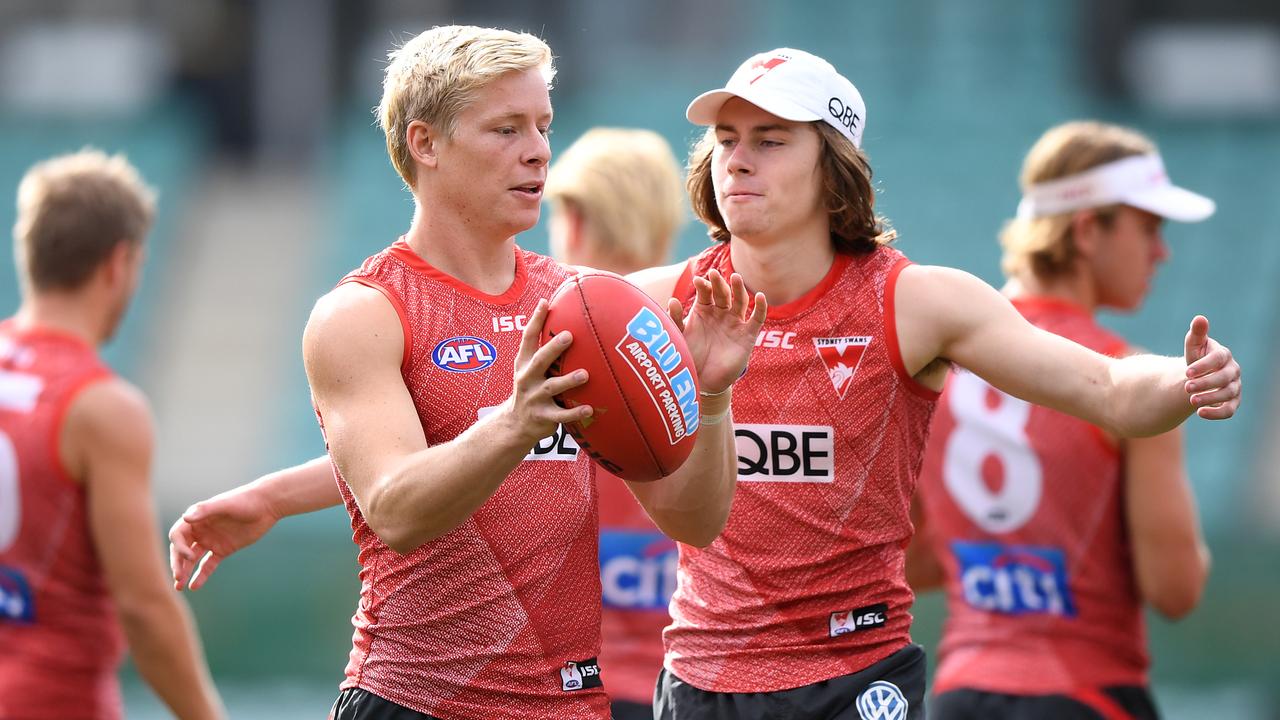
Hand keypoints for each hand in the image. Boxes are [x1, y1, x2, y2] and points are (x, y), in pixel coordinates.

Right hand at [169, 486, 280, 590]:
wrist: (266, 506)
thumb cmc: (245, 500)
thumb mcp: (225, 504)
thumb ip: (205, 510)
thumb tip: (185, 518)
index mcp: (197, 518)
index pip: (178, 535)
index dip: (179, 547)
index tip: (189, 556)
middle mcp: (201, 530)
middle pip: (182, 549)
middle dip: (178, 563)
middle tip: (177, 577)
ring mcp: (211, 541)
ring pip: (193, 559)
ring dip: (185, 571)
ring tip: (179, 587)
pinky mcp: (223, 550)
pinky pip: (208, 564)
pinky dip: (201, 575)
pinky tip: (194, 586)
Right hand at [505, 298, 591, 445]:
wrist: (516, 423)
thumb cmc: (531, 388)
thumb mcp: (528, 368)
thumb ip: (542, 348)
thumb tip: (563, 320)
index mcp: (524, 363)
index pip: (527, 338)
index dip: (536, 319)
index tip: (545, 302)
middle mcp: (527, 378)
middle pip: (540, 360)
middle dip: (553, 348)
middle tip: (569, 335)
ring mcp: (534, 398)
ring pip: (552, 387)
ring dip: (568, 381)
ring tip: (585, 375)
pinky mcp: (543, 416)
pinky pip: (561, 415)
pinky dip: (574, 412)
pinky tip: (589, 408)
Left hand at [667, 269, 767, 393]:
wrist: (702, 379)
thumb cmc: (689, 354)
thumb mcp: (680, 335)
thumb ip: (675, 319)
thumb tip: (672, 300)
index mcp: (703, 309)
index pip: (705, 292)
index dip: (703, 286)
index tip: (698, 280)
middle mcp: (720, 312)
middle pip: (723, 293)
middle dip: (719, 283)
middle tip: (714, 274)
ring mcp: (735, 322)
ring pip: (740, 301)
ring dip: (739, 289)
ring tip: (736, 278)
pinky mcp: (748, 335)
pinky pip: (757, 319)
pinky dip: (760, 307)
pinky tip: (760, 296)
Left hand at [1183, 315, 1240, 419]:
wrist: (1199, 376)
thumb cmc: (1196, 357)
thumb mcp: (1194, 346)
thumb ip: (1196, 334)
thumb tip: (1199, 318)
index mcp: (1223, 356)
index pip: (1218, 359)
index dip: (1204, 366)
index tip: (1187, 372)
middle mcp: (1233, 371)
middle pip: (1224, 378)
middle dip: (1206, 383)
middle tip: (1186, 387)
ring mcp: (1234, 387)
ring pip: (1227, 394)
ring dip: (1210, 398)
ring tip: (1191, 400)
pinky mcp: (1232, 402)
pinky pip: (1230, 410)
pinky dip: (1216, 413)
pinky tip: (1200, 413)